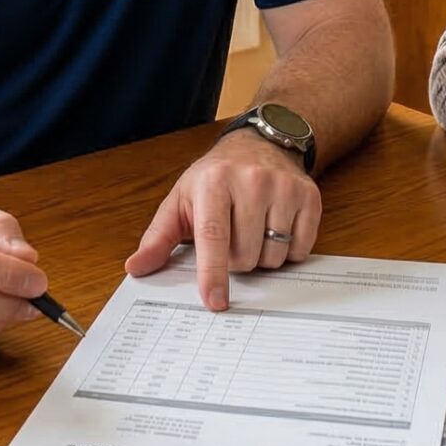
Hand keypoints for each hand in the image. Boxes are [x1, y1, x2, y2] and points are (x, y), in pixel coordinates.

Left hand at [125, 129, 321, 310]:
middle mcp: (252, 181)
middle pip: (245, 255)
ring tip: (254, 230)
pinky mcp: (309, 196)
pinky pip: (300, 249)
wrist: (260, 144)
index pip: (213, 237)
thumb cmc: (215, 178)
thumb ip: (158, 238)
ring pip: (274, 257)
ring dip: (262, 257)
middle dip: (235, 260)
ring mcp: (284, 187)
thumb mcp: (181, 201)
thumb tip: (136, 268)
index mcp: (214, 183)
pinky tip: (276, 228)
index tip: (215, 302)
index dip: (213, 273)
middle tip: (232, 236)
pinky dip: (287, 250)